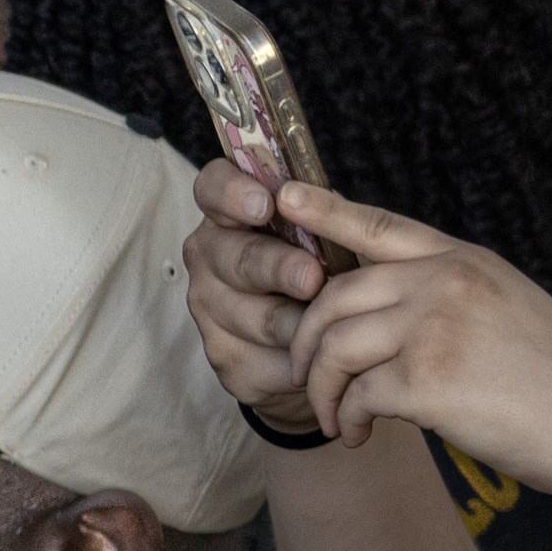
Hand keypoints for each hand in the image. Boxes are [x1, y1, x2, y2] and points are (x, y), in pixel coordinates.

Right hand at [184, 157, 335, 432]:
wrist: (333, 329)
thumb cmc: (336, 264)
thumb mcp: (341, 231)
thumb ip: (325, 213)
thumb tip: (308, 201)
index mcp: (231, 213)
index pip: (213, 188)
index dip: (232, 194)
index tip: (266, 205)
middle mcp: (210, 257)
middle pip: (235, 259)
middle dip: (276, 269)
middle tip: (313, 279)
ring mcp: (210, 308)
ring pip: (251, 316)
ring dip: (297, 323)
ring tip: (336, 326)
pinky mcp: (224, 356)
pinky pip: (261, 360)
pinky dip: (299, 361)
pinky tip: (325, 358)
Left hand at [191, 166, 551, 480]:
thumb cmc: (539, 373)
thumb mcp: (496, 308)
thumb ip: (439, 295)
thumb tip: (373, 311)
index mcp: (463, 261)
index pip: (381, 227)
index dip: (326, 210)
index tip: (284, 194)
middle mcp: (446, 283)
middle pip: (333, 297)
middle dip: (304, 344)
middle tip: (305, 378)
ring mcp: (435, 327)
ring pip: (333, 348)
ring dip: (322, 392)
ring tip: (338, 419)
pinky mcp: (426, 378)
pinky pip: (354, 395)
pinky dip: (347, 420)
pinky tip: (360, 434)